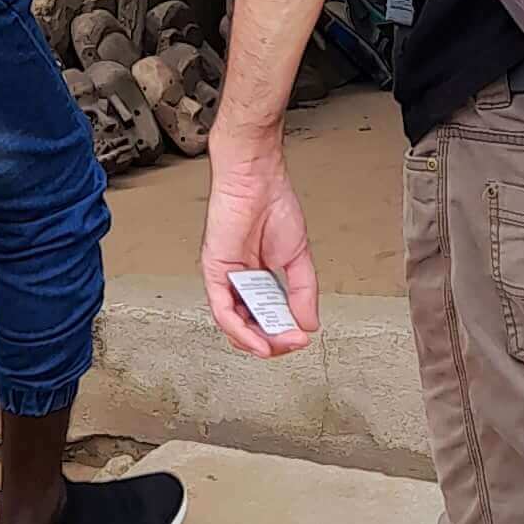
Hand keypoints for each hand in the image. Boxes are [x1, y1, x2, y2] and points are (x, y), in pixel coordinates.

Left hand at [202, 127, 317, 355]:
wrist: (258, 178)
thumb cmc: (273, 204)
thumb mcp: (297, 257)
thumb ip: (302, 292)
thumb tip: (308, 324)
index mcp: (258, 277)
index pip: (267, 318)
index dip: (284, 333)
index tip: (302, 337)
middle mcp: (239, 281)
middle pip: (250, 326)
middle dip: (273, 341)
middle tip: (293, 343)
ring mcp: (225, 278)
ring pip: (233, 325)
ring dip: (257, 341)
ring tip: (279, 346)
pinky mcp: (214, 272)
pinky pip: (223, 310)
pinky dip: (240, 330)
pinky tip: (258, 341)